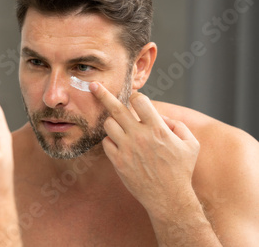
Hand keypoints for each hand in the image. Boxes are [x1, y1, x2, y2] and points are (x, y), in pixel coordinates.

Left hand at [90, 82, 199, 216]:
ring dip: (112, 121)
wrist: (168, 198)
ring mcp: (127, 149)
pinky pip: (106, 143)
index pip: (140, 100)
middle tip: (94, 85)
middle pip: (116, 107)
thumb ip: (177, 125)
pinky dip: (111, 140)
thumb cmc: (181, 171)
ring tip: (120, 127)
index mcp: (157, 129)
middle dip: (103, 93)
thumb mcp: (191, 145)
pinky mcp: (118, 161)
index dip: (137, 97)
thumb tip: (161, 117)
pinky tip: (120, 144)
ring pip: (108, 124)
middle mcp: (139, 136)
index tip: (135, 99)